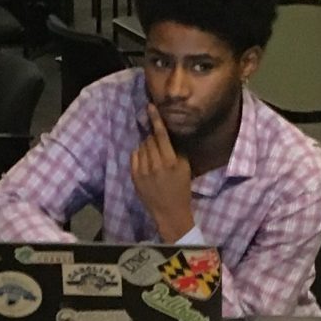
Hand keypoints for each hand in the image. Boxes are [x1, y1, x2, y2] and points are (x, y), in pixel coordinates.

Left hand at [130, 105, 196, 242]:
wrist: (169, 212)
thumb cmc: (181, 189)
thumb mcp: (185, 168)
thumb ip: (177, 150)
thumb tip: (168, 134)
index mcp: (171, 161)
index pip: (161, 135)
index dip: (156, 119)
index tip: (150, 107)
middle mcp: (155, 164)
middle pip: (150, 139)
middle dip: (154, 137)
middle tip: (160, 144)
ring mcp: (143, 171)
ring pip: (142, 147)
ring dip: (147, 146)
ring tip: (154, 156)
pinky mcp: (134, 177)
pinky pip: (134, 156)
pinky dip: (140, 155)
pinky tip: (147, 161)